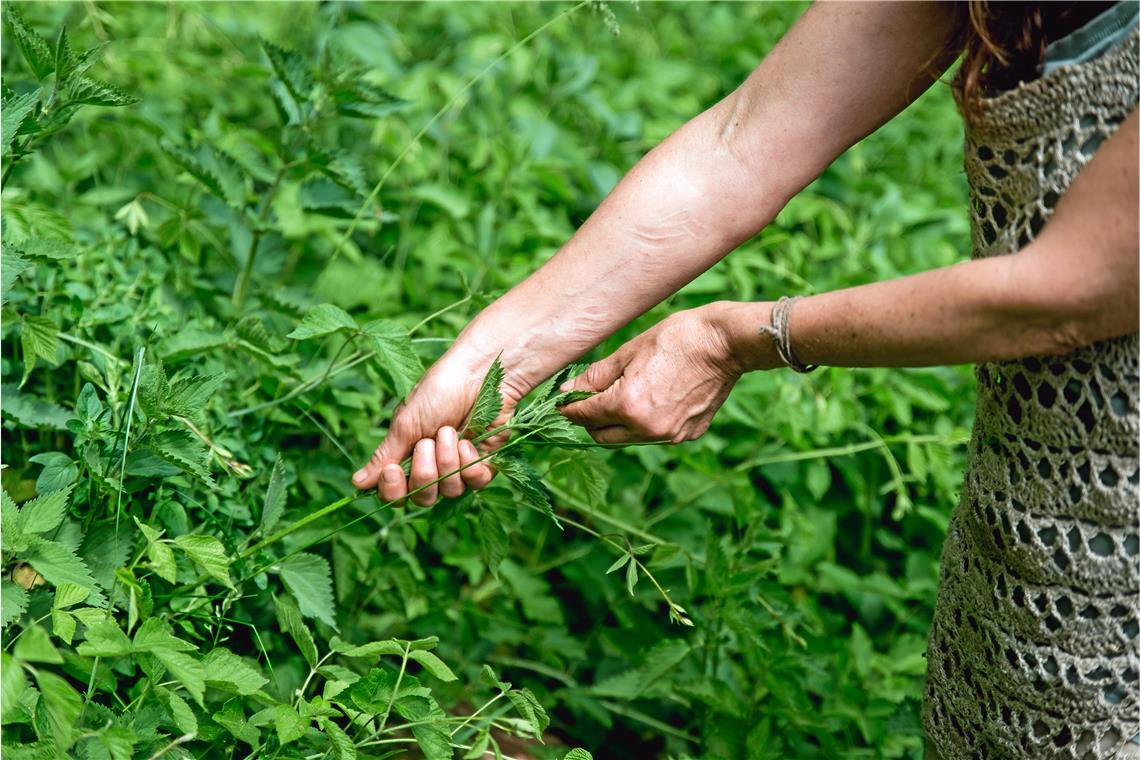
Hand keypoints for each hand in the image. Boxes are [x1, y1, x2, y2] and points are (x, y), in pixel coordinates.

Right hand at [351, 354, 525, 505]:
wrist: (477, 375)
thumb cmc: (438, 391)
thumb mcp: (406, 424)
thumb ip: (385, 456)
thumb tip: (357, 484)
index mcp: (407, 457)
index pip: (395, 495)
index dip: (392, 490)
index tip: (393, 469)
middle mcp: (432, 467)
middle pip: (422, 498)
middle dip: (424, 472)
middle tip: (427, 441)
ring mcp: (459, 468)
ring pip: (449, 491)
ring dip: (447, 460)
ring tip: (449, 431)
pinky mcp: (484, 464)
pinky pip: (475, 483)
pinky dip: (470, 463)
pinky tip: (468, 441)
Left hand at [559, 302, 766, 443]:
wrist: (725, 343)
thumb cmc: (677, 339)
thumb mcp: (629, 352)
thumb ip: (596, 377)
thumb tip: (568, 390)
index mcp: (627, 405)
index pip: (585, 415)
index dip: (569, 409)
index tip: (562, 403)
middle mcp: (647, 428)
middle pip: (603, 436)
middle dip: (591, 421)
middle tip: (589, 401)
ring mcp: (669, 435)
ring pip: (628, 439)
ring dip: (617, 424)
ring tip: (620, 398)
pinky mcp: (687, 434)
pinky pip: (654, 434)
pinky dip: (645, 423)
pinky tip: (651, 400)